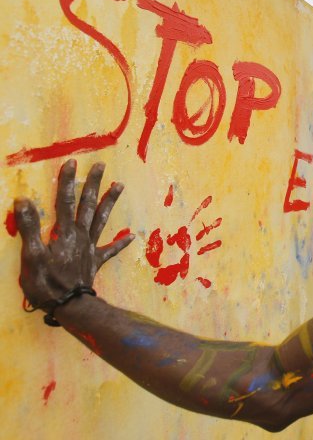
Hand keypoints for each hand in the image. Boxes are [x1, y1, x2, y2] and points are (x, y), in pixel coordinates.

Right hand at [15, 160, 134, 309]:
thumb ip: (29, 227)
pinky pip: (110, 250)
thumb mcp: (32, 255)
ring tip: (119, 185)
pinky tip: (132, 236)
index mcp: (65, 232)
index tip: (71, 162)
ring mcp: (90, 248)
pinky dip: (121, 243)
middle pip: (87, 205)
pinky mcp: (95, 261)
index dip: (67, 181)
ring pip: (102, 220)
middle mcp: (81, 236)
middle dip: (93, 184)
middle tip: (100, 165)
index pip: (65, 201)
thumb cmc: (47, 283)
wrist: (69, 306)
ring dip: (109, 202)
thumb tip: (24, 200)